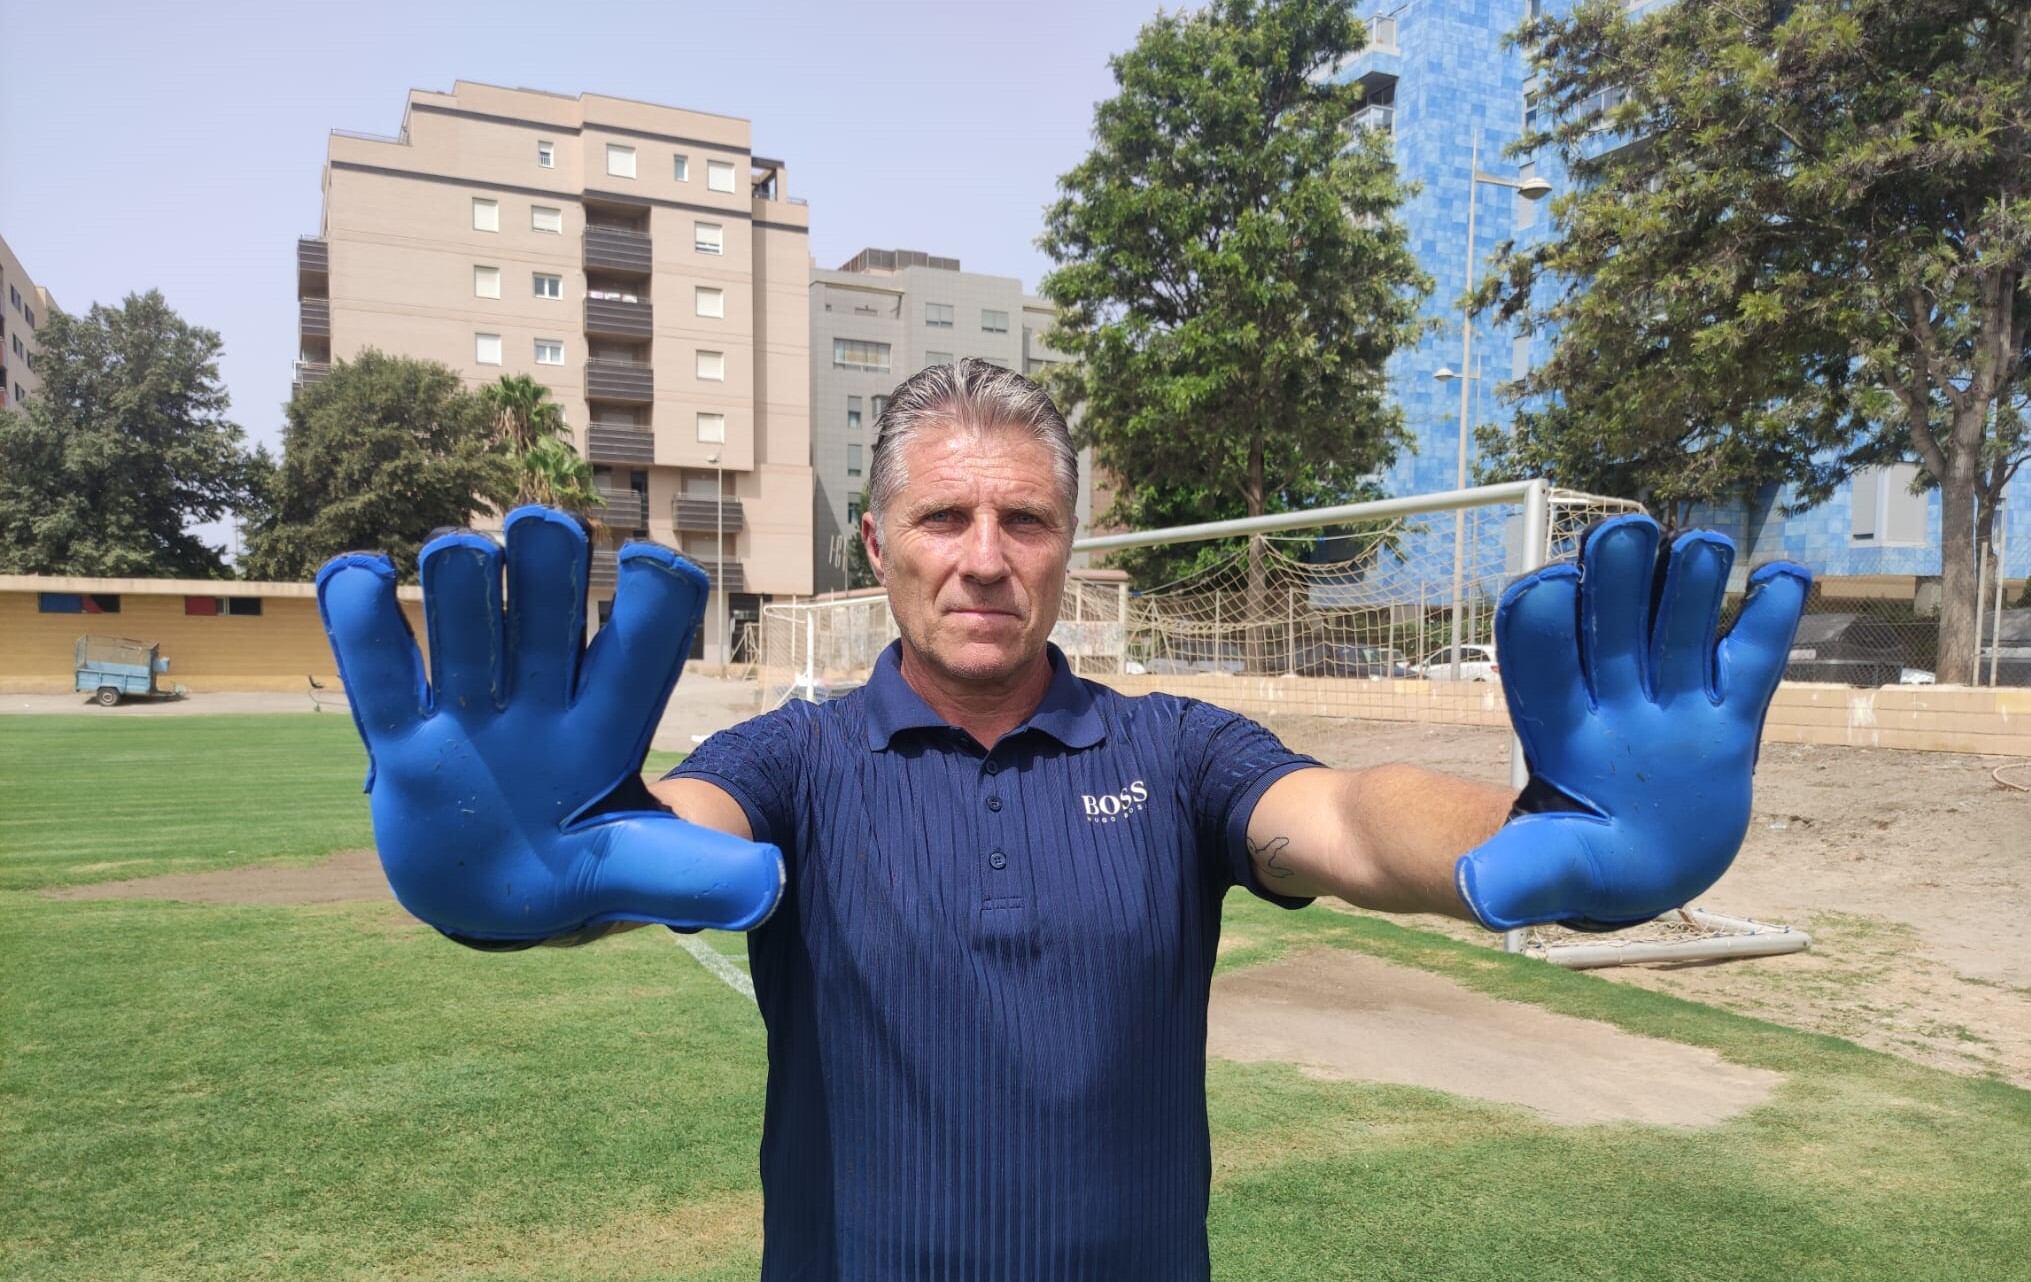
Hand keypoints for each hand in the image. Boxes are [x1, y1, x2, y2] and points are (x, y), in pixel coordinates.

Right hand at [315, 506, 784, 944]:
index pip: (641, 649)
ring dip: (461, 591)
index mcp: (609, 722)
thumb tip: (769, 887)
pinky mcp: (403, 742)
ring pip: (465, 632)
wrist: (493, 895)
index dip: (652, 606)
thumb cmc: (578, 867)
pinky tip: (355, 573)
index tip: (655, 568)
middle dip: (548, 572)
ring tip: (457, 553)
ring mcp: (469, 713)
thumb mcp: (638, 873)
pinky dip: (363, 629)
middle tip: (545, 529)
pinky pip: (381, 680)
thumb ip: (696, 874)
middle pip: (549, 621)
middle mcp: (541, 699)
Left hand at [1455, 514, 1809, 931]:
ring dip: (1690, 587)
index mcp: (1561, 730)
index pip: (1543, 669)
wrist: (1641, 860)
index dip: (1541, 629)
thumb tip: (1472, 891)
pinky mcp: (1727, 716)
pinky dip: (1769, 620)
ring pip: (1679, 630)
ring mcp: (1672, 701)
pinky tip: (1788, 577)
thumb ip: (1517, 875)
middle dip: (1615, 580)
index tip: (1543, 591)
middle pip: (1610, 628)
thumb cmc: (1582, 860)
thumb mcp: (1548, 872)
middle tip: (1623, 532)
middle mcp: (1615, 699)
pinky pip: (1750, 661)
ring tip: (1705, 547)